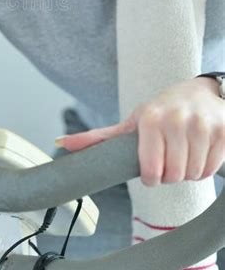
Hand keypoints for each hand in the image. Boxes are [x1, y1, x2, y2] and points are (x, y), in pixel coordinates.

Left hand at [55, 78, 224, 185]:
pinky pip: (212, 168)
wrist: (201, 92)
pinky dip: (206, 166)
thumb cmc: (162, 111)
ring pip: (194, 174)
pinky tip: (200, 149)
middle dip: (171, 173)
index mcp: (149, 118)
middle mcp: (176, 119)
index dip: (152, 177)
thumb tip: (61, 143)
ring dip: (189, 170)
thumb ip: (99, 138)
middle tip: (170, 157)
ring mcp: (202, 124)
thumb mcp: (131, 122)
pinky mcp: (224, 131)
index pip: (151, 171)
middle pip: (174, 176)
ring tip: (184, 151)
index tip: (153, 168)